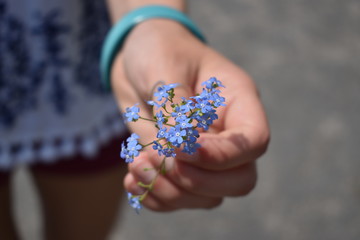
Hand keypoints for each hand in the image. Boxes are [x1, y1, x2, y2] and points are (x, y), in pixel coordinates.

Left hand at [111, 19, 269, 210]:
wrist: (138, 58)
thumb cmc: (159, 51)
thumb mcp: (165, 69)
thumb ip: (175, 108)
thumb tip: (179, 149)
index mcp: (238, 102)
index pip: (253, 142)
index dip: (221, 156)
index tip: (178, 149)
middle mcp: (227, 133)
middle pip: (240, 180)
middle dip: (196, 181)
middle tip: (155, 157)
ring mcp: (205, 154)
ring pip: (207, 197)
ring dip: (169, 190)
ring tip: (136, 164)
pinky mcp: (181, 165)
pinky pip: (179, 197)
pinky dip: (155, 196)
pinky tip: (131, 180)